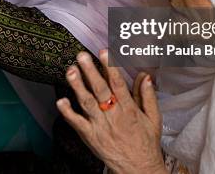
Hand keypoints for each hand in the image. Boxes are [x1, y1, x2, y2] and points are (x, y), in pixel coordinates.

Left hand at [56, 50, 166, 173]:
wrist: (138, 169)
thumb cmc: (146, 143)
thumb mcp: (153, 118)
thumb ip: (148, 96)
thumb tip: (145, 76)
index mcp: (129, 109)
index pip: (118, 84)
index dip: (110, 67)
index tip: (104, 53)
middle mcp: (113, 116)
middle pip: (100, 90)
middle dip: (90, 71)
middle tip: (82, 56)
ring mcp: (100, 126)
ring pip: (87, 103)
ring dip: (77, 86)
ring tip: (70, 71)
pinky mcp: (90, 137)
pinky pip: (77, 123)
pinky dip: (68, 112)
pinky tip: (60, 101)